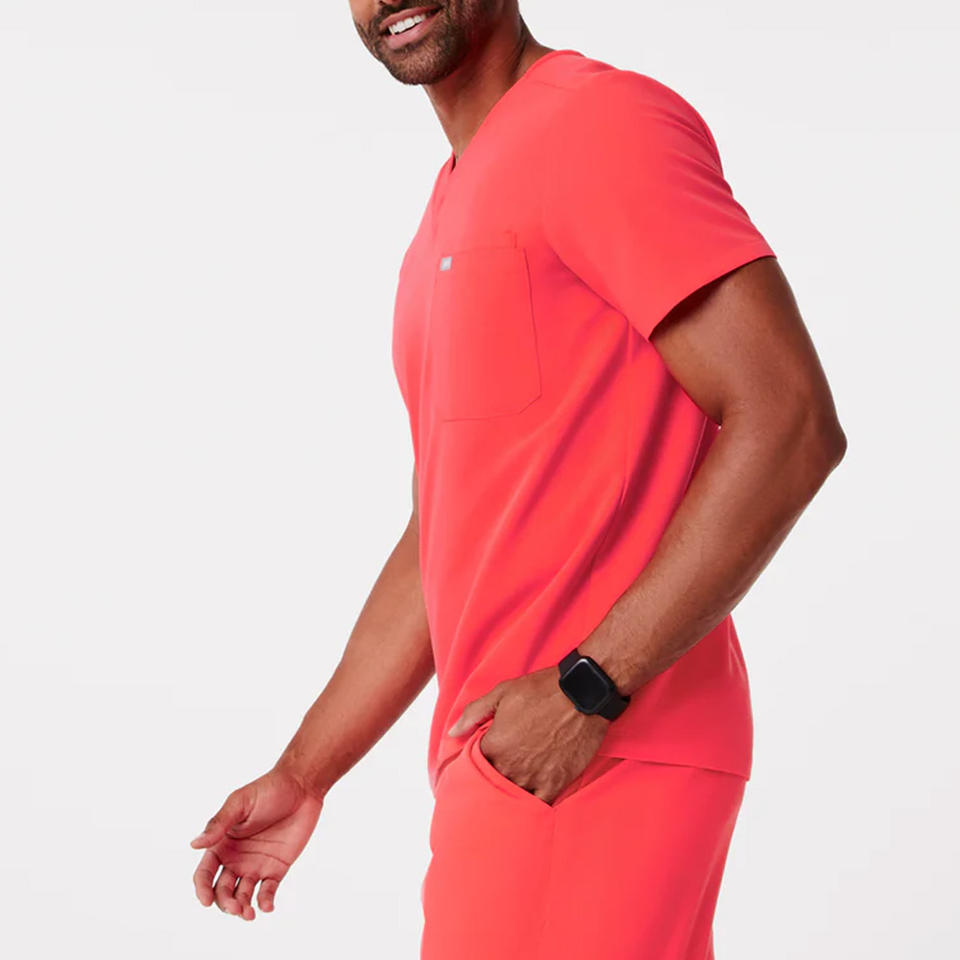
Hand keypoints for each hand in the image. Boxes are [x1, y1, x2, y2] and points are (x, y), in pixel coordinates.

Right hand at [190, 765, 323, 920]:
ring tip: (249, 913)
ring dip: (243, 908)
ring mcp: (256, 865)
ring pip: (242, 895)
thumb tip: (194, 844)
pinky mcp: (277, 868)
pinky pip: (267, 891)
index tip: (206, 901)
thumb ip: (219, 824)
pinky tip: (267, 907)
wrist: (302, 787)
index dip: (202, 889)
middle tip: (236, 907)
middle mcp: (236, 858)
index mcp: (222, 844)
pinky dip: (265, 903)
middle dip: (225, 903)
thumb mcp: (240, 803)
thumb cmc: (268, 790)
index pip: (205, 873)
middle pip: (223, 890)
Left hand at [447, 665, 609, 804]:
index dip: (477, 761)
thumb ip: (474, 713)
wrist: (583, 694)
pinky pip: (538, 804)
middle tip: (499, 771)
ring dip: (511, 791)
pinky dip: (532, 803)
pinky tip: (530, 798)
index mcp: (494, 745)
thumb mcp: (502, 693)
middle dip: (493, 778)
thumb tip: (453, 732)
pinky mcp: (555, 783)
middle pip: (493, 783)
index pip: (475, 764)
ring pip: (513, 796)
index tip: (483, 758)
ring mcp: (533, 778)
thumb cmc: (542, 690)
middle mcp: (511, 766)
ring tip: (514, 784)